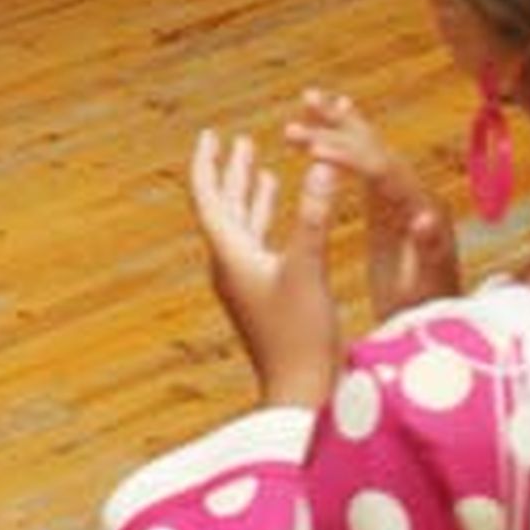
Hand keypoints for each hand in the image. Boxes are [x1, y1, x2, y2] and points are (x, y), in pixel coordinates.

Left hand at [190, 128, 342, 408]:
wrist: (301, 396)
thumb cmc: (299, 337)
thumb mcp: (307, 269)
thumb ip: (314, 215)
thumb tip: (322, 163)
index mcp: (228, 254)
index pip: (207, 196)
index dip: (207, 162)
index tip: (210, 133)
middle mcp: (231, 264)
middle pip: (223, 206)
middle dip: (231, 171)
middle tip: (238, 140)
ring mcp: (248, 281)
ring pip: (243, 225)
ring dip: (250, 193)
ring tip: (259, 163)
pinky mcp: (266, 295)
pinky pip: (261, 244)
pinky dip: (270, 219)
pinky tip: (285, 212)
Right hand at [285, 90, 460, 321]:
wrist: (436, 324)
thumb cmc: (427, 311)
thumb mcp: (423, 286)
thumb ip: (428, 249)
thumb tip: (424, 217)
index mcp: (422, 208)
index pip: (382, 169)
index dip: (347, 155)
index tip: (312, 148)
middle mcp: (415, 192)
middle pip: (374, 148)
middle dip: (336, 130)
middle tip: (297, 118)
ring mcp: (402, 194)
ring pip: (369, 147)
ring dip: (338, 123)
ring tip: (307, 99)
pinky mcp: (389, 202)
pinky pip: (365, 161)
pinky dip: (346, 138)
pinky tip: (330, 120)